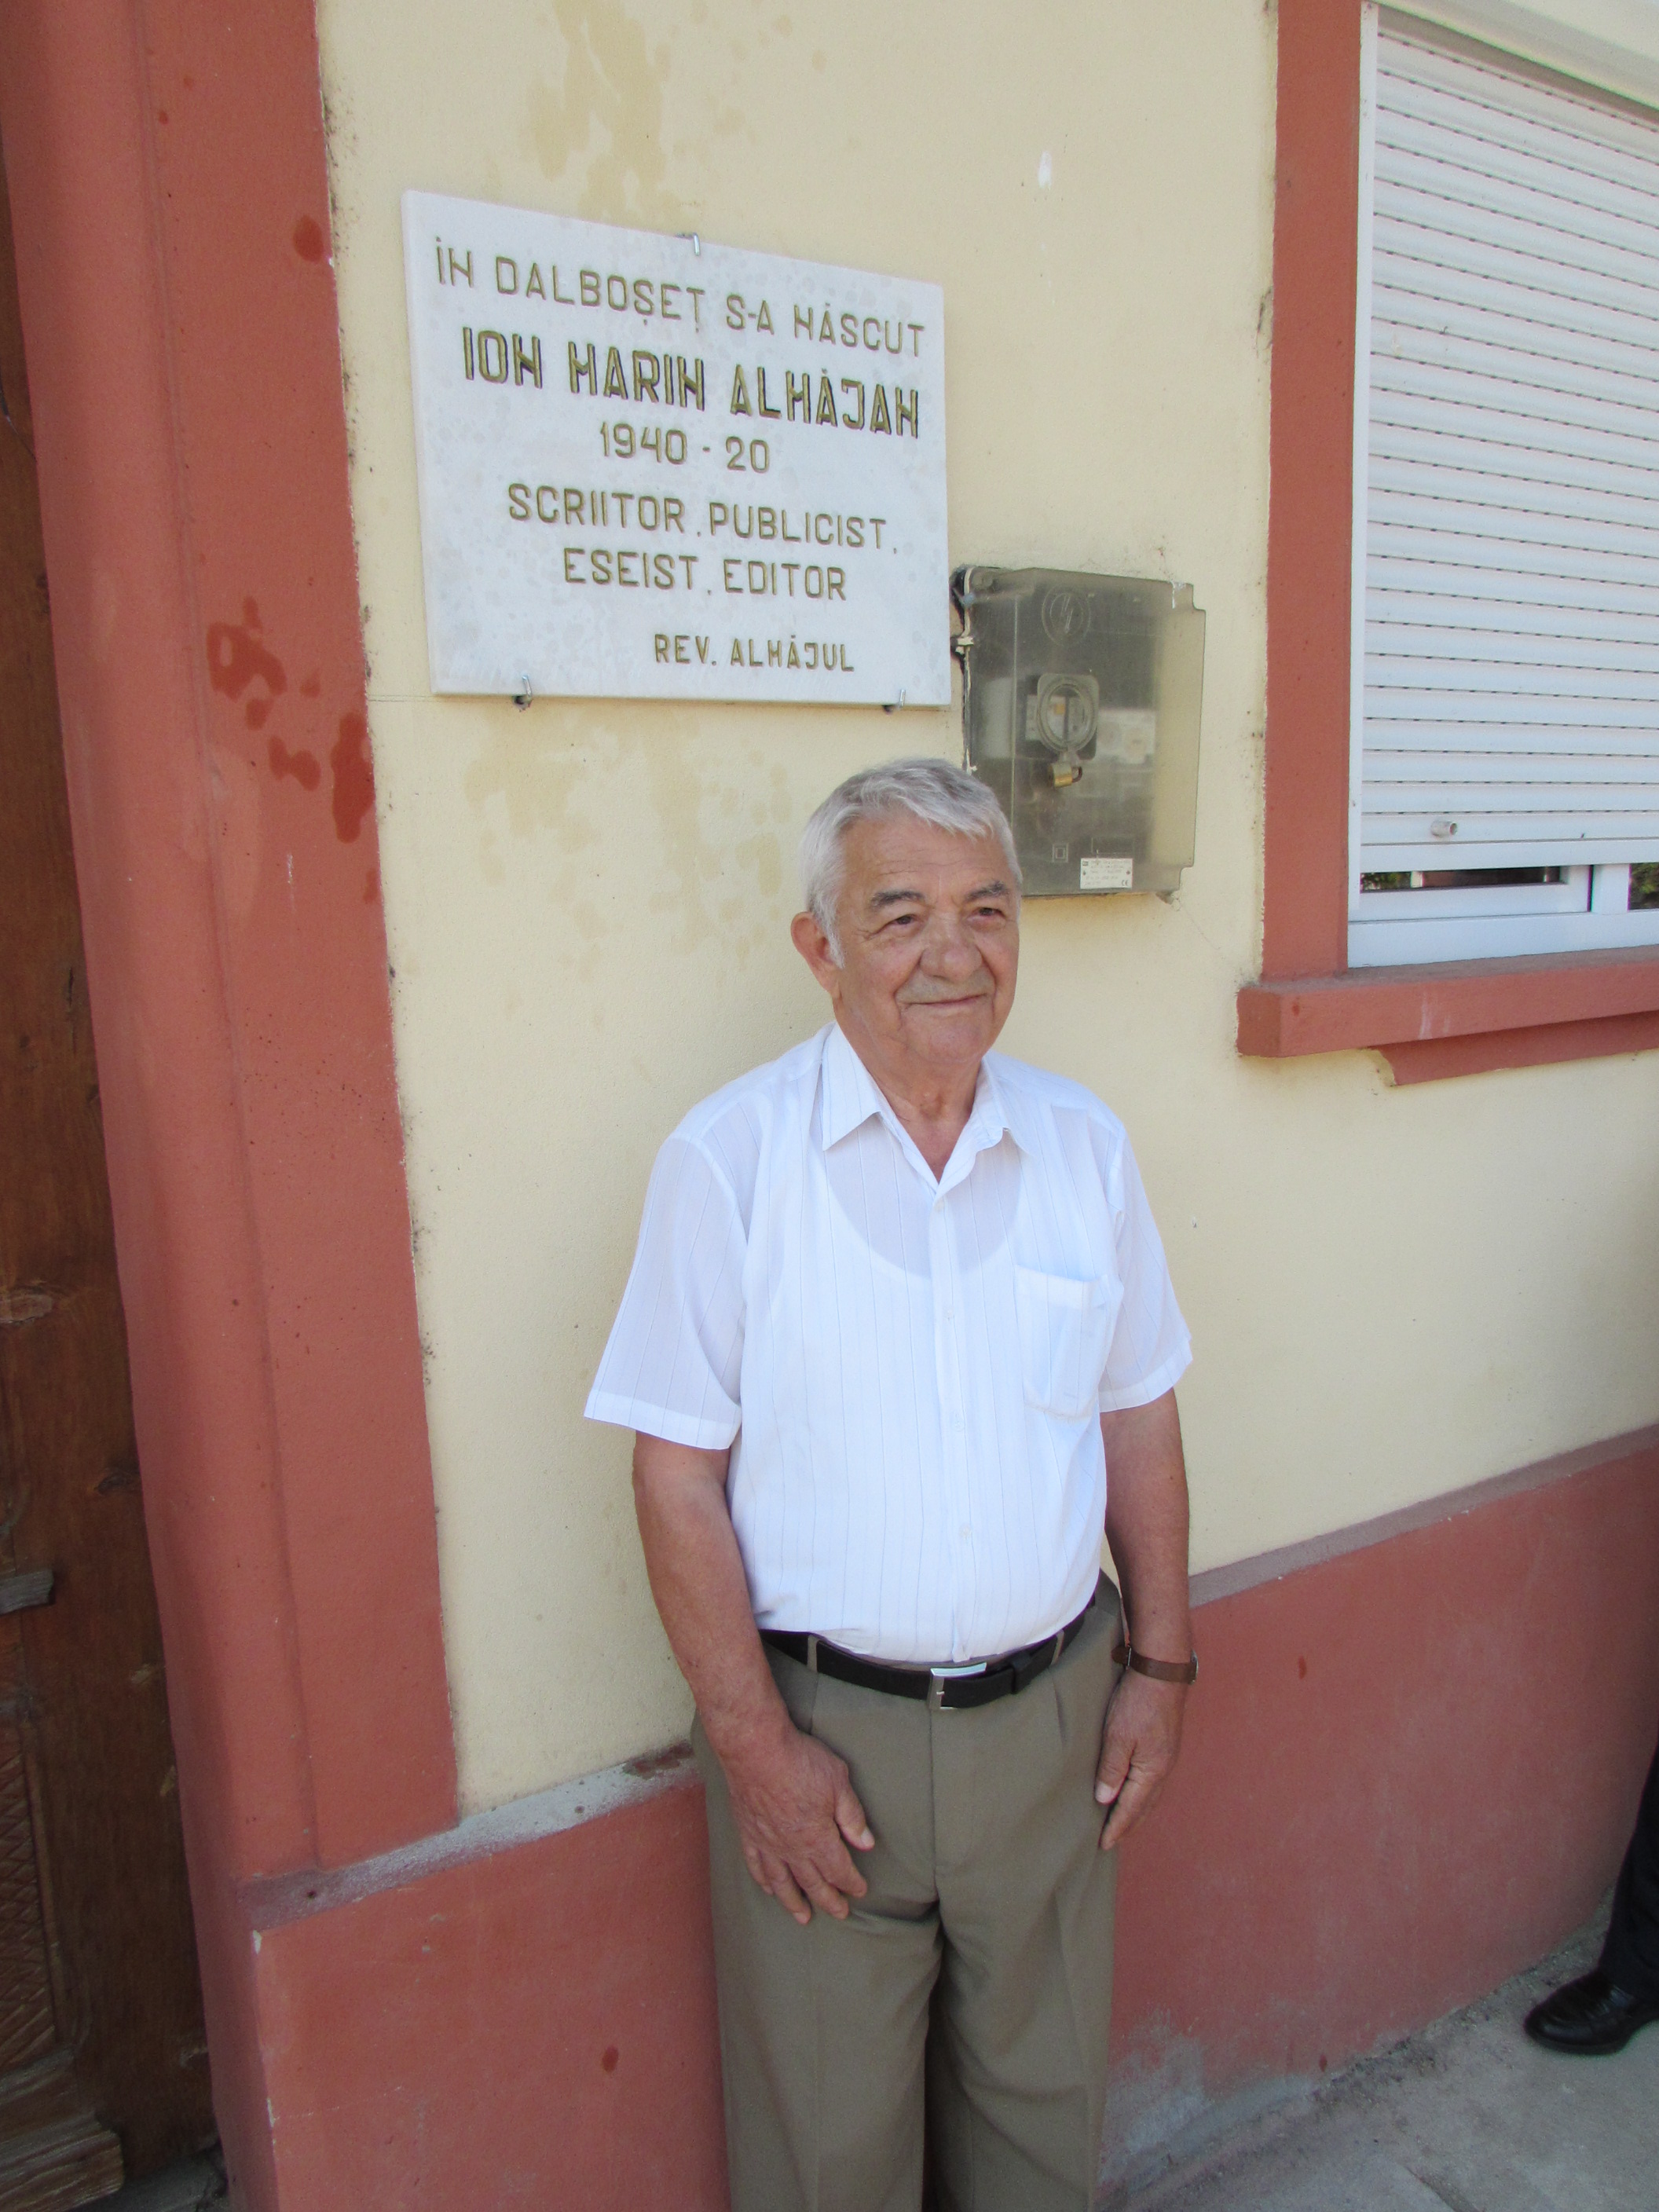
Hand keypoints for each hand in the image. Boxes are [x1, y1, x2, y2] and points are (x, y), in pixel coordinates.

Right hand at [718, 1718, 874, 1923]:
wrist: (755, 1749)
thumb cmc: (800, 1761)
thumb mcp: (838, 1782)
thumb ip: (852, 1815)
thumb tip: (867, 1843)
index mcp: (818, 1838)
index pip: (839, 1869)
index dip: (851, 1882)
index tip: (860, 1891)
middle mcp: (792, 1849)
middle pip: (813, 1883)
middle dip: (829, 1900)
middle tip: (840, 1913)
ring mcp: (768, 1844)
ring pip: (783, 1883)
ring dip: (795, 1903)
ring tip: (803, 1917)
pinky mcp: (748, 1834)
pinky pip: (756, 1866)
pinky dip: (764, 1882)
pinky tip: (768, 1889)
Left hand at [1095, 1669, 1186, 1850]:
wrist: (1162, 1671)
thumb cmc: (1138, 1702)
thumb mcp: (1118, 1736)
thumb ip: (1111, 1769)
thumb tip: (1105, 1800)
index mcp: (1152, 1772)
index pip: (1131, 1809)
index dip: (1116, 1828)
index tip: (1103, 1845)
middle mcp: (1163, 1769)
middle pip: (1144, 1806)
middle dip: (1128, 1825)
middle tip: (1112, 1840)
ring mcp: (1166, 1756)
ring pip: (1150, 1794)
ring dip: (1136, 1810)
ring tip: (1122, 1820)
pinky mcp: (1164, 1744)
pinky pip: (1152, 1779)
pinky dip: (1141, 1792)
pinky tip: (1134, 1789)